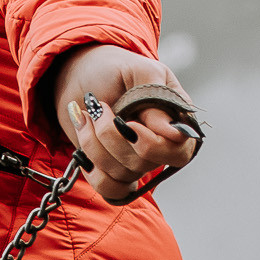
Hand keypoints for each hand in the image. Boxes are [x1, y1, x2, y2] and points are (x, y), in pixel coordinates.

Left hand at [47, 43, 198, 202]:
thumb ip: (156, 97)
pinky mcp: (116, 173)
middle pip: (146, 164)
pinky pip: (111, 190)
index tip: (129, 123)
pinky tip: (85, 145)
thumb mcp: (138, 70)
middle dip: (113, 137)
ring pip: (123, 174)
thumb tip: (174, 133)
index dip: (152, 144)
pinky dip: (93, 171)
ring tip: (87, 115)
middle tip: (100, 108)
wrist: (80, 76)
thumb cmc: (113, 68)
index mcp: (176, 120)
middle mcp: (161, 145)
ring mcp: (138, 162)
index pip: (179, 151)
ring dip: (95, 144)